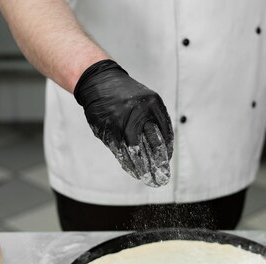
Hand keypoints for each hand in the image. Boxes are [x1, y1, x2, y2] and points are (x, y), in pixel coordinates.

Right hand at [74, 60, 173, 186]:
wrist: (98, 82)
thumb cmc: (126, 94)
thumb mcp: (148, 100)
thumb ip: (157, 120)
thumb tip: (166, 147)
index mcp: (151, 104)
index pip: (164, 134)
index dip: (166, 151)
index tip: (166, 163)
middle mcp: (137, 113)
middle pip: (151, 145)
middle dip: (157, 164)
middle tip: (162, 179)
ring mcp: (120, 122)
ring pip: (134, 152)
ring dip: (142, 169)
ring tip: (148, 180)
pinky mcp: (106, 130)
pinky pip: (119, 151)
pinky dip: (127, 164)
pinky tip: (133, 172)